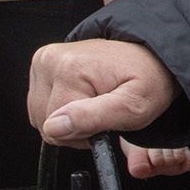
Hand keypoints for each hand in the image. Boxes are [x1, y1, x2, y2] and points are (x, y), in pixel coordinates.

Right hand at [26, 39, 189, 176]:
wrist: (149, 56)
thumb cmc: (146, 80)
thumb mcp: (134, 106)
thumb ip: (94, 118)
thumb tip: (53, 127)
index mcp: (68, 68)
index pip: (57, 129)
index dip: (85, 134)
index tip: (108, 119)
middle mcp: (49, 60)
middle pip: (46, 123)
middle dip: (77, 127)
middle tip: (104, 110)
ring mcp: (43, 61)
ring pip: (41, 116)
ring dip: (70, 120)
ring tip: (96, 101)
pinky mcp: (42, 65)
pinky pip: (41, 105)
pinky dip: (63, 109)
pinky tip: (84, 96)